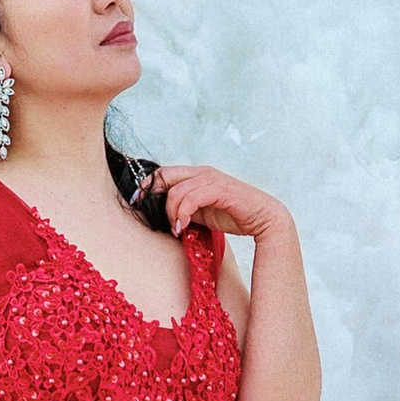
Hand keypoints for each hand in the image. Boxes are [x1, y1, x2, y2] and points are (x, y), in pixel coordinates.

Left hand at [149, 161, 291, 245]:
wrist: (263, 218)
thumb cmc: (232, 215)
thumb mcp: (201, 212)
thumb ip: (184, 208)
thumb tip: (162, 214)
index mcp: (196, 174)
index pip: (164, 172)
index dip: (147, 186)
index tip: (136, 201)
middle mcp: (202, 172)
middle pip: (165, 176)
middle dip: (151, 194)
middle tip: (150, 215)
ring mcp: (211, 178)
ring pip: (176, 191)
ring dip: (171, 212)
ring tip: (176, 228)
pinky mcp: (219, 188)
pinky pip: (191, 198)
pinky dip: (182, 213)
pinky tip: (182, 227)